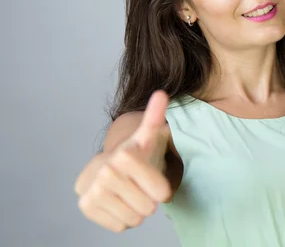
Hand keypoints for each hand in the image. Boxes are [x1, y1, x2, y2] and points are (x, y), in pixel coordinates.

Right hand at [75, 90, 171, 232]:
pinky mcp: (86, 207)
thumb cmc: (138, 153)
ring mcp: (94, 190)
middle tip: (140, 185)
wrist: (110, 165)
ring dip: (136, 210)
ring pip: (135, 219)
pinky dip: (123, 218)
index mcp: (127, 155)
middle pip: (148, 208)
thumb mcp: (150, 134)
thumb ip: (157, 116)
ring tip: (130, 191)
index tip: (154, 176)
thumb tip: (162, 93)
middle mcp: (108, 172)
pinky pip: (120, 226)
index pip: (162, 193)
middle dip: (149, 200)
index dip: (163, 189)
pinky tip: (118, 201)